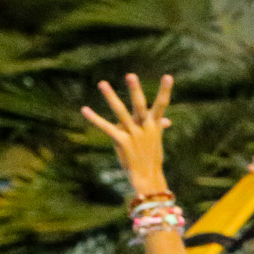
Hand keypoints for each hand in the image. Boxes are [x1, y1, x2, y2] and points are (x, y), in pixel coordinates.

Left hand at [81, 73, 174, 197]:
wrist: (148, 178)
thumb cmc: (151, 158)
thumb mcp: (156, 141)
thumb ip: (158, 127)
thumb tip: (166, 121)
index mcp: (154, 125)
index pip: (162, 105)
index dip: (165, 91)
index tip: (168, 76)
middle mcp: (145, 128)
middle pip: (140, 106)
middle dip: (135, 90)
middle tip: (130, 75)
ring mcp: (134, 135)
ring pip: (121, 113)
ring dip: (111, 97)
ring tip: (102, 83)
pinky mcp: (122, 142)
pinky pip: (107, 127)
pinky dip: (95, 118)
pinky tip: (84, 109)